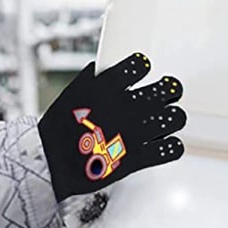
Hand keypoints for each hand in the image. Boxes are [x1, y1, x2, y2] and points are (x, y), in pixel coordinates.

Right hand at [38, 52, 186, 201]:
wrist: (51, 163)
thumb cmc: (56, 130)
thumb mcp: (70, 94)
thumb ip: (89, 80)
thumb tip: (99, 70)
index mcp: (107, 86)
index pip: (141, 65)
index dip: (142, 67)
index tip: (142, 71)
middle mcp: (126, 106)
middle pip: (169, 89)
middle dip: (168, 91)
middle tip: (165, 94)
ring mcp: (135, 132)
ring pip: (176, 118)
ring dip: (172, 117)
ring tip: (164, 120)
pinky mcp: (139, 157)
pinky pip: (172, 149)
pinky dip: (171, 146)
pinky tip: (163, 144)